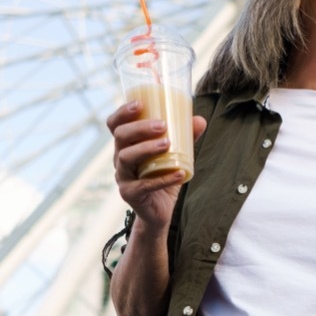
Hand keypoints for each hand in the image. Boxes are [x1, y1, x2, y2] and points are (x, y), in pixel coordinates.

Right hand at [106, 100, 206, 235]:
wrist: (159, 211)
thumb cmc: (163, 176)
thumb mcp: (176, 154)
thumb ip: (186, 138)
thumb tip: (200, 120)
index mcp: (126, 145)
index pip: (115, 124)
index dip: (122, 112)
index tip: (140, 104)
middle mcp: (120, 159)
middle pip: (120, 137)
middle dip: (139, 128)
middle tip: (161, 126)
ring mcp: (123, 177)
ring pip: (125, 158)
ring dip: (146, 148)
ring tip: (167, 144)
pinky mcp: (130, 194)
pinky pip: (143, 185)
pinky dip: (163, 179)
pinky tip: (179, 173)